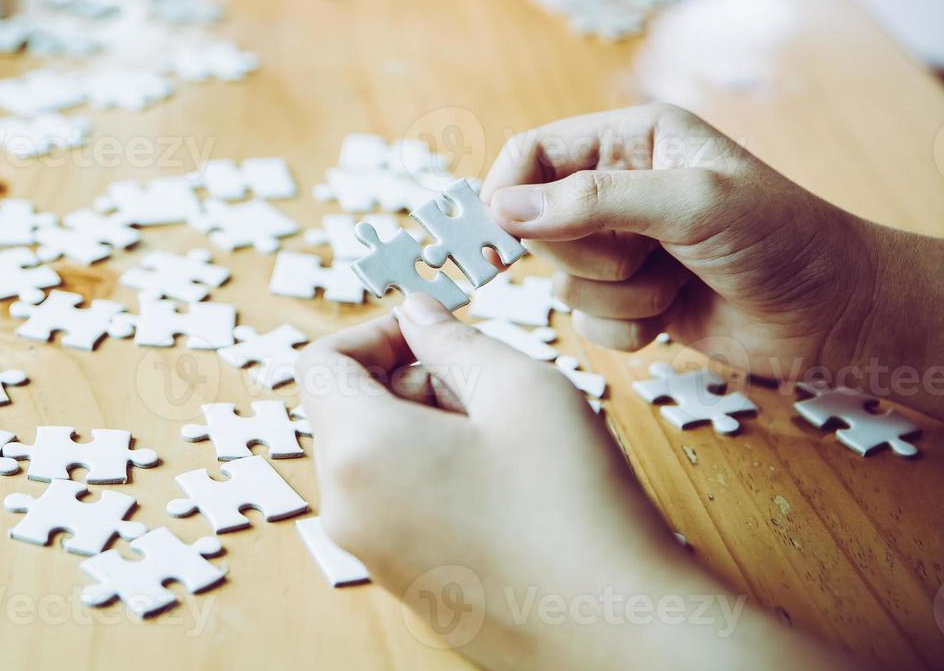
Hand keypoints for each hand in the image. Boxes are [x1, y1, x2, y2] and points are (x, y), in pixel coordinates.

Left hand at [296, 297, 838, 668]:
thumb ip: (454, 339)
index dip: (376, 332)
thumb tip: (416, 313)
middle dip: (410, 381)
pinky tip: (506, 488)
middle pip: (346, 410)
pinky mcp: (407, 584)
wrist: (622, 631)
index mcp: (360, 453)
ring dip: (427, 428)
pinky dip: (435, 476)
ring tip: (505, 442)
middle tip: (487, 390)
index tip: (435, 335)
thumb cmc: (575, 508)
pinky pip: (396, 505)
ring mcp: (373, 554)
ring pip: (375, 457)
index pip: (321, 362)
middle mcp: (348, 510)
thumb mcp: (521, 388)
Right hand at [482, 103, 879, 380]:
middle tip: (643, 255)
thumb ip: (595, 201)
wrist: (840, 315)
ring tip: (675, 283)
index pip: (533, 153)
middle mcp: (620, 187)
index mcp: (631, 139)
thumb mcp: (691, 204)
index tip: (499, 232)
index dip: (508, 190)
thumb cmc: (783, 240)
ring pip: (562, 277)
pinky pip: (587, 320)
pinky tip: (673, 317)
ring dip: (617, 294)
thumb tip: (504, 207)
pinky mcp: (632, 298)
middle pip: (537, 221)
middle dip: (587, 252)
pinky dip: (626, 327)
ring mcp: (624, 245)